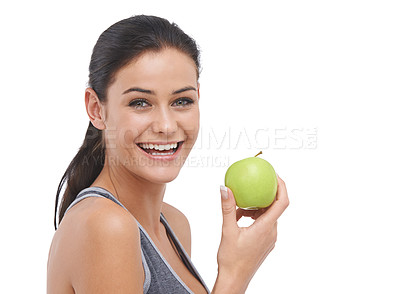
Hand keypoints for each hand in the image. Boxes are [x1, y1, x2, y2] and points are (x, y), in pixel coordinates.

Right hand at [214, 175, 288, 292]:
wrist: (235, 279)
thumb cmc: (231, 259)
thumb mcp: (227, 230)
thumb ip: (228, 208)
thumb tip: (225, 188)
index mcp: (266, 227)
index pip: (282, 202)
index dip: (282, 186)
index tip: (275, 175)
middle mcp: (271, 232)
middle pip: (275, 207)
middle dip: (266, 193)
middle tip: (256, 182)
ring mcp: (269, 238)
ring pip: (267, 215)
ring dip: (256, 206)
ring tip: (241, 204)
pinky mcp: (265, 242)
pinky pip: (263, 223)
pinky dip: (253, 216)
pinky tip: (239, 217)